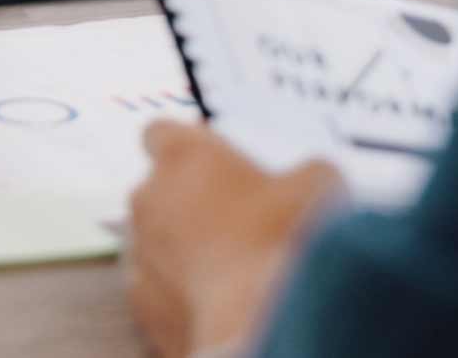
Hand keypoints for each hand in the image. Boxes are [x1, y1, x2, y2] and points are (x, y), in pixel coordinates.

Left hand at [127, 122, 341, 356]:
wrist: (263, 324)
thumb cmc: (285, 244)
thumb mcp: (318, 185)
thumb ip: (301, 173)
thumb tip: (309, 179)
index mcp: (181, 156)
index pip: (161, 133)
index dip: (187, 147)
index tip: (212, 162)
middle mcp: (148, 198)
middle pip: (159, 191)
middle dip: (191, 202)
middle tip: (238, 221)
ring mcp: (139, 254)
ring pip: (155, 243)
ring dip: (183, 250)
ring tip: (233, 270)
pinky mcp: (141, 307)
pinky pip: (158, 291)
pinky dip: (180, 295)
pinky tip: (219, 304)